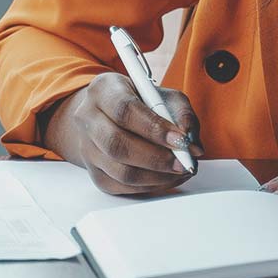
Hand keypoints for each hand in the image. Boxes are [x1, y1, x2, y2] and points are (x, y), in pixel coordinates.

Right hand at [41, 72, 203, 195]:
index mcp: (103, 89)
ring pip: (120, 171)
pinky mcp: (94, 173)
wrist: (110, 114)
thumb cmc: (139, 102)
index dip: (155, 128)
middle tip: (183, 162)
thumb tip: (190, 141)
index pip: (124, 110)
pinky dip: (149, 186)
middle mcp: (88, 117)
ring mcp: (86, 148)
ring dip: (156, 176)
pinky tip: (166, 177)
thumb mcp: (163, 95)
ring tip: (179, 171)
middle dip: (157, 158)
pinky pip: (121, 187)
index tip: (181, 140)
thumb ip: (180, 112)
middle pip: (117, 145)